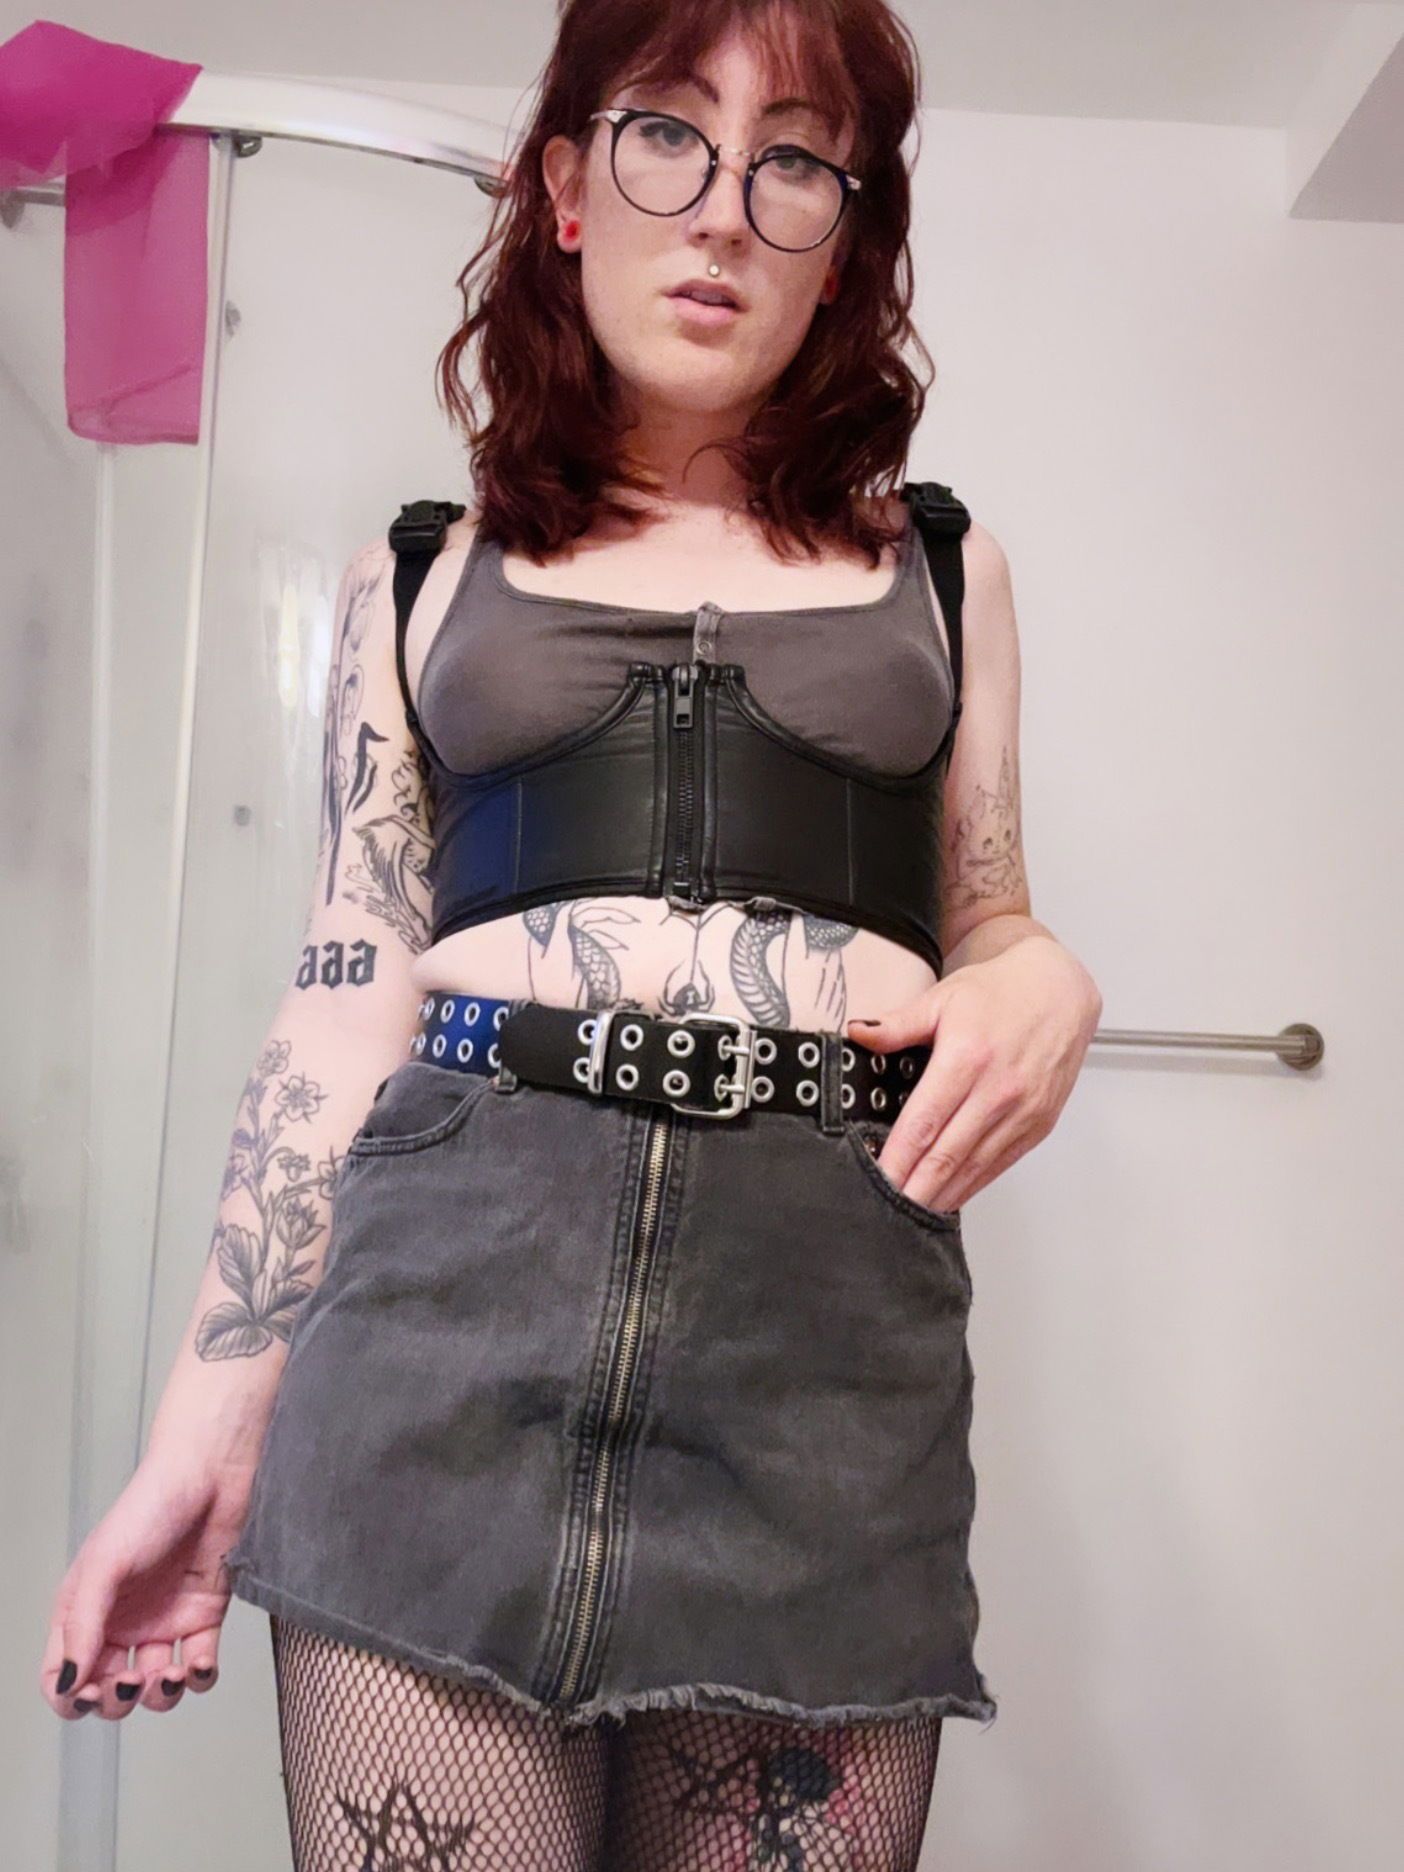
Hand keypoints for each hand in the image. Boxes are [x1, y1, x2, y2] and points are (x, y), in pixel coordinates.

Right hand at [38, 1452, 256, 1719]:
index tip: (89, 1693)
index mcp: (86, 1611)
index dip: (70, 1697)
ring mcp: (163, 1623)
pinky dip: (199, 1678)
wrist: (211, 1477)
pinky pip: (198, 1668)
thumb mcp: (105, 1565)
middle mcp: (122, 1623)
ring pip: (154, 1688)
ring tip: (170, 1673)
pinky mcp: (202, 1618)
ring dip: (161, 1695)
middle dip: (117, 1700)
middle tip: (133, 1681)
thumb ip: (84, 1625)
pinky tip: (198, 1664)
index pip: (62, 1674)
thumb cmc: (151, 1506)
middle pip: (107, 1690)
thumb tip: (68, 1682)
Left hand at [846, 936, 1101, 1213]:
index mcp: (968, 1058)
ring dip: (940, 1194)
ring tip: (909, 1213)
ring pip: (973, 1167)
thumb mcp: (942, 998)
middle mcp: (998, 1091)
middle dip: (913, 1188)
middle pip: (946, 1154)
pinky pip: (999, 1164)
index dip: (898, 1158)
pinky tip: (948, 1196)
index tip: (875, 1179)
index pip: (924, 1123)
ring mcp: (1023, 1112)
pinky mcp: (1039, 1124)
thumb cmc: (1001, 993)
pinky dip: (971, 1185)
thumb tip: (857, 1033)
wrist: (1059, 991)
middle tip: (884, 1211)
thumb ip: (898, 1024)